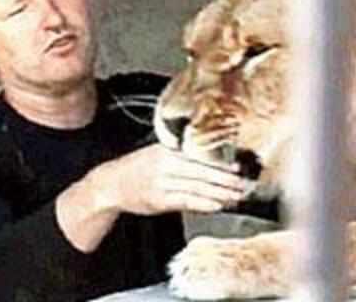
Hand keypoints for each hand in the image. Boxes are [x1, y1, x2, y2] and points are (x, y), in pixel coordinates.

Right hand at [94, 143, 245, 214]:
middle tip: (243, 184)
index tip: (237, 167)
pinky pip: (186, 201)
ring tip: (236, 196)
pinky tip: (217, 205)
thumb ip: (178, 155)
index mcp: (166, 149)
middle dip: (225, 179)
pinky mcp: (158, 199)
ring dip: (219, 192)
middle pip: (201, 171)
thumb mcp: (155, 153)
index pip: (198, 156)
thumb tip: (206, 162)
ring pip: (196, 187)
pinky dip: (203, 203)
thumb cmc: (136, 168)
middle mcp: (165, 164)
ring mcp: (161, 182)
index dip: (219, 162)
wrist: (111, 183)